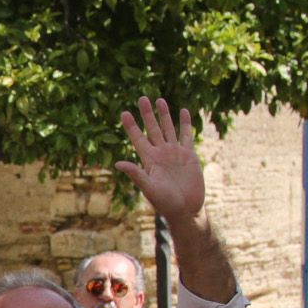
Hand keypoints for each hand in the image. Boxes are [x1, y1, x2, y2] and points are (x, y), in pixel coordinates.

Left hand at [115, 96, 206, 226]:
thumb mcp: (149, 188)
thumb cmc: (165, 203)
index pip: (138, 138)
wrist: (186, 209)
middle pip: (153, 129)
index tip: (124, 113)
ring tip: (159, 100)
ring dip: (164, 115)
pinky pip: (186, 136)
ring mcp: (175, 153)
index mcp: (149, 160)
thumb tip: (118, 163)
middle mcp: (161, 153)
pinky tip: (183, 111)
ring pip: (169, 129)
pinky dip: (185, 124)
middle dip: (147, 114)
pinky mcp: (189, 156)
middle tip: (142, 98)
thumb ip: (136, 174)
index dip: (131, 126)